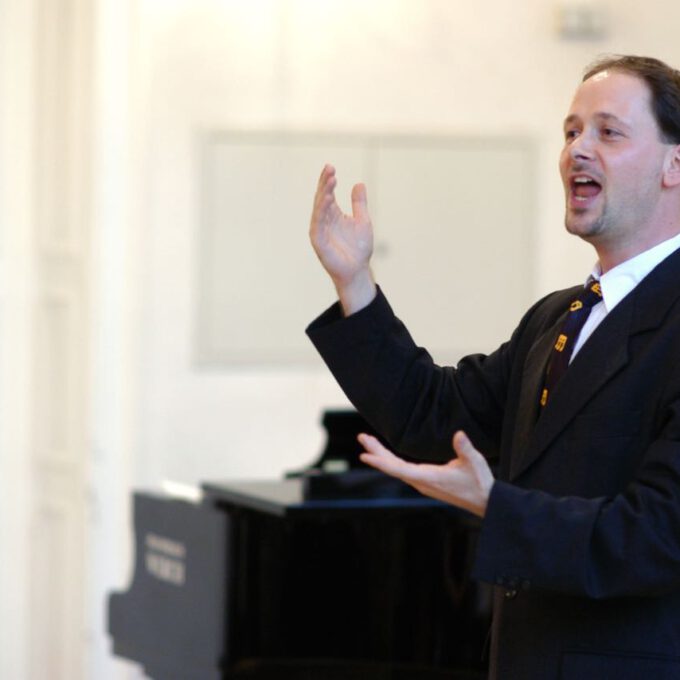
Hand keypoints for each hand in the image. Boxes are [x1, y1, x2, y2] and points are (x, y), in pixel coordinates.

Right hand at [309, 164, 376, 314]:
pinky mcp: (319, 241)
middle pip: (321, 198)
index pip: (328, 193)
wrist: (358, 269)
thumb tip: (359, 184)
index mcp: (333, 214)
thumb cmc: (359, 248)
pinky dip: (321, 211)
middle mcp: (324, 220)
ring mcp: (320, 230)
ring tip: (330, 181)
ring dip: (323, 194)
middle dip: (325, 183)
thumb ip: (359, 204)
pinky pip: (318, 223)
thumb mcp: (363, 221)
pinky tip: (326, 199)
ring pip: (319, 208)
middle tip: (330, 169)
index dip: (328, 181)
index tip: (331, 167)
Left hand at [358, 431, 493, 516]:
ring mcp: (422, 483)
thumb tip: (458, 434)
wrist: (485, 501)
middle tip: (361, 437)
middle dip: (376, 451)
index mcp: (429, 478)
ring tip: (369, 441)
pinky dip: (391, 461)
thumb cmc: (479, 482)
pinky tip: (385, 455)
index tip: (364, 455)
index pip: (398, 469)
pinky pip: (402, 471)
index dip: (380, 461)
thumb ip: (464, 448)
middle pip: (392, 466)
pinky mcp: (425, 482)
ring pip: (396, 468)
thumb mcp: (474, 462)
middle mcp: (421, 482)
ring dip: (382, 455)